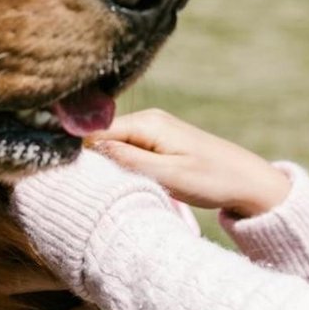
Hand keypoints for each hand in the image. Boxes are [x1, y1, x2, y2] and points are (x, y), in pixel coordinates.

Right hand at [90, 108, 290, 218]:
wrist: (247, 181)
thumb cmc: (212, 179)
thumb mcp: (170, 175)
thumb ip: (130, 161)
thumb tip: (90, 148)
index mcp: (148, 123)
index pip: (95, 132)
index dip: (76, 152)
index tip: (61, 175)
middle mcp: (147, 120)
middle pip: (100, 137)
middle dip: (88, 160)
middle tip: (78, 188)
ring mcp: (153, 130)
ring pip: (112, 146)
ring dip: (104, 165)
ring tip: (96, 189)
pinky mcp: (158, 143)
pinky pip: (126, 151)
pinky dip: (119, 166)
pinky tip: (117, 183)